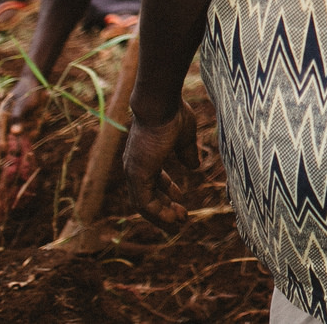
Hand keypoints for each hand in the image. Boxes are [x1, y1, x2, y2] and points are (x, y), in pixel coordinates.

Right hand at [0, 83, 43, 206]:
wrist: (35, 84)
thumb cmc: (25, 91)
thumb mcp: (22, 103)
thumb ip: (20, 118)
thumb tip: (16, 134)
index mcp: (3, 130)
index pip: (3, 154)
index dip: (4, 173)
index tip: (4, 187)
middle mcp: (10, 138)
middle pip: (9, 164)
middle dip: (9, 185)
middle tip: (8, 205)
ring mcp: (20, 138)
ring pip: (19, 162)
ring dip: (21, 180)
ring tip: (21, 201)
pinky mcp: (30, 135)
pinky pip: (29, 154)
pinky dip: (30, 167)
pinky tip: (30, 180)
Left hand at [122, 105, 199, 226]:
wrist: (160, 104)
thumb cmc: (172, 114)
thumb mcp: (184, 137)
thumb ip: (186, 153)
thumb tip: (193, 167)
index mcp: (145, 156)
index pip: (153, 181)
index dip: (167, 191)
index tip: (180, 197)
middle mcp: (135, 166)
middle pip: (147, 195)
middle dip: (165, 207)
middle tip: (181, 216)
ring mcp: (134, 172)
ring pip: (144, 204)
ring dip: (162, 215)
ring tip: (178, 223)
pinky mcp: (137, 176)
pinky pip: (145, 203)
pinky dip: (158, 213)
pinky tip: (172, 218)